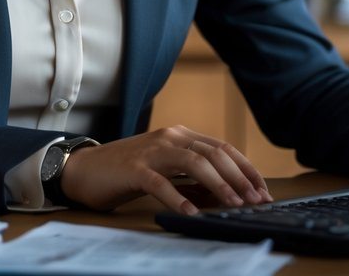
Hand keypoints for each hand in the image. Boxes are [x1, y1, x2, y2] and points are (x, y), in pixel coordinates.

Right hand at [58, 125, 272, 214]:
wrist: (84, 169)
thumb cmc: (127, 173)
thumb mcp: (167, 171)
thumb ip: (193, 179)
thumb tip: (226, 196)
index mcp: (181, 136)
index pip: (223, 148)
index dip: (246, 169)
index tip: (264, 190)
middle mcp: (170, 138)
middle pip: (214, 153)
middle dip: (240, 178)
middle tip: (257, 201)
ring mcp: (152, 151)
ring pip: (194, 162)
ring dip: (219, 185)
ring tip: (234, 205)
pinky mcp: (134, 169)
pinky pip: (161, 183)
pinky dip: (179, 197)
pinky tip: (191, 213)